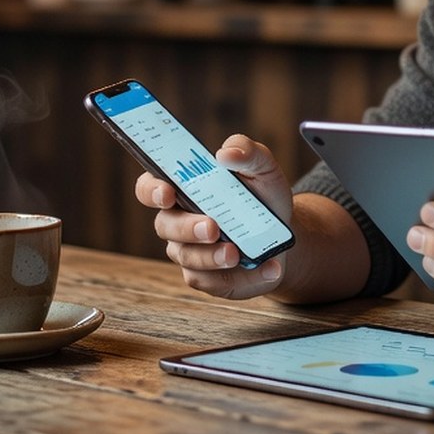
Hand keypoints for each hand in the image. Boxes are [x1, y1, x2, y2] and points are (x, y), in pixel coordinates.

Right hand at [134, 134, 292, 299]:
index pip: (150, 187)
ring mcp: (189, 251)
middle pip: (165, 225)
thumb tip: (227, 152)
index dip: (152, 190)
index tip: (167, 192)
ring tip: (237, 254)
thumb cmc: (263, 196)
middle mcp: (178, 220)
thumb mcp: (263, 169)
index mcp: (183, 188)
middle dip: (187, 228)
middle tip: (212, 227)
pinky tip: (269, 267)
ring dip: (211, 256)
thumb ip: (248, 152)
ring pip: (187, 257)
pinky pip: (212, 281)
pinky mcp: (206, 278)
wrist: (283, 236)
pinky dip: (244, 276)